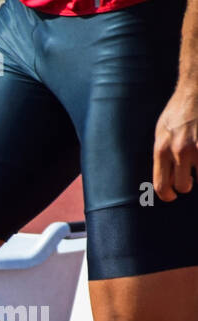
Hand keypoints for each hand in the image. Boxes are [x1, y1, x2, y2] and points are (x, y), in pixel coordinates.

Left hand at [153, 85, 197, 200]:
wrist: (195, 89)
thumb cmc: (177, 112)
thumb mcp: (161, 133)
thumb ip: (163, 156)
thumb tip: (166, 180)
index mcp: (162, 149)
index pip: (161, 185)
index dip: (168, 195)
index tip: (172, 195)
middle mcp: (180, 150)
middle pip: (183, 186)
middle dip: (186, 185)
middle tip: (189, 179)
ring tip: (196, 163)